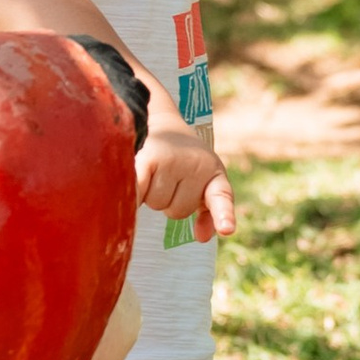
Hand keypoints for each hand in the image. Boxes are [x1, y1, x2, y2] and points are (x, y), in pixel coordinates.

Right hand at [143, 117, 237, 240]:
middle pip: (176, 212)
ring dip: (149, 195)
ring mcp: (173, 160)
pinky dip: (134, 192)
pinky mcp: (149, 157)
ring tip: (153, 173)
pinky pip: (139, 191)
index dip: (224, 215)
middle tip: (166, 179)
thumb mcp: (204, 181)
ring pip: (155, 204)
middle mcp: (198, 165)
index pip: (221, 197)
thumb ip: (208, 211)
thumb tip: (203, 238)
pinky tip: (132, 182)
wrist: (161, 122)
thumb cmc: (183, 160)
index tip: (227, 230)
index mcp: (214, 173)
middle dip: (168, 201)